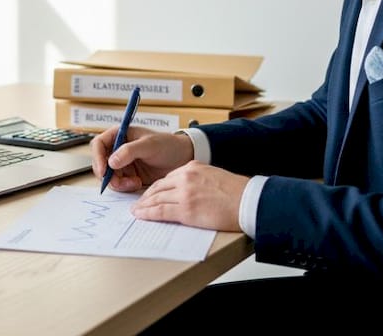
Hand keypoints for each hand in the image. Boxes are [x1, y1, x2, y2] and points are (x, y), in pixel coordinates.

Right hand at [91, 127, 193, 192]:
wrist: (182, 159)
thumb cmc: (168, 145)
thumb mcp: (149, 145)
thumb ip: (129, 151)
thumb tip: (111, 161)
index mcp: (120, 135)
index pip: (99, 144)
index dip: (97, 158)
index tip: (104, 171)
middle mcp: (118, 149)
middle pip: (101, 163)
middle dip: (108, 175)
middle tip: (119, 183)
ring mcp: (123, 163)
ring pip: (109, 176)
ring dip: (118, 183)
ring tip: (134, 182)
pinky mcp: (128, 175)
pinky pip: (119, 184)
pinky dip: (125, 187)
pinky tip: (137, 183)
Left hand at [130, 161, 247, 231]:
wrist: (247, 201)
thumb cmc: (237, 192)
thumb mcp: (214, 176)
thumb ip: (198, 180)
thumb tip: (190, 191)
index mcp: (193, 167)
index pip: (168, 178)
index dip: (156, 188)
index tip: (150, 194)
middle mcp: (186, 177)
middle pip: (158, 187)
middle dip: (146, 196)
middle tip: (138, 203)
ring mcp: (184, 193)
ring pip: (156, 199)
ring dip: (143, 205)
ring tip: (136, 211)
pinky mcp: (186, 209)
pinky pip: (160, 211)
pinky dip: (148, 213)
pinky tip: (141, 215)